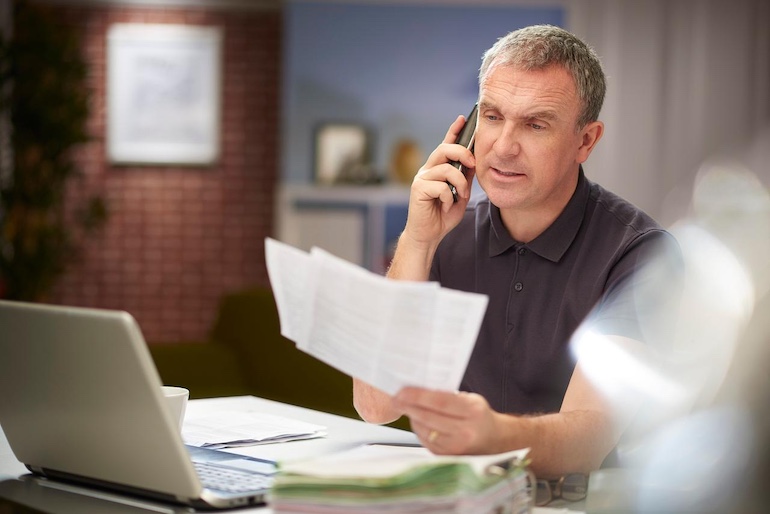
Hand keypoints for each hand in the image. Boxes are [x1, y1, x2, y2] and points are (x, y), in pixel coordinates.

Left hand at [393, 387, 500, 454]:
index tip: (402, 390)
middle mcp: (465, 431)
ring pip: (424, 429)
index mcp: (472, 411)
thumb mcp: (470, 399)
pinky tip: (416, 419)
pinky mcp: (446, 456)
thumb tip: (418, 387)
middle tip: (395, 398)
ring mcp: (455, 447)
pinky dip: (418, 428)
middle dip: (408, 406)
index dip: (418, 396)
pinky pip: (424, 440)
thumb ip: (448, 395)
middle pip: (429, 417)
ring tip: (404, 406)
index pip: (440, 402)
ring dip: (411, 417)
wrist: (492, 440)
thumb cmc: (478, 416)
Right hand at [403, 115, 475, 247]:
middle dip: (462, 153)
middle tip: (473, 164)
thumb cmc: (442, 216)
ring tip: (460, 196)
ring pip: (446, 169)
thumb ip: (466, 178)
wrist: (428, 236)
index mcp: (438, 169)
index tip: (463, 118)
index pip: (446, 145)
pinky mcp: (417, 189)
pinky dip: (448, 198)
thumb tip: (475, 161)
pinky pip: (441, 186)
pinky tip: (444, 206)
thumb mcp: (460, 194)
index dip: (453, 131)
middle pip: (444, 149)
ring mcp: (421, 178)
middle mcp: (428, 170)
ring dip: (459, 184)